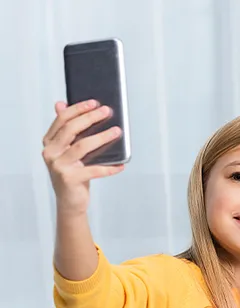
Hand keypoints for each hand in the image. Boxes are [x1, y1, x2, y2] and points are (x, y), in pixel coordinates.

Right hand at [42, 100, 124, 215]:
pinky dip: (109, 168)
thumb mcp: (68, 151)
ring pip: (83, 146)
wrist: (70, 202)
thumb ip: (66, 131)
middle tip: (107, 112)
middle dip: (91, 118)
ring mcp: (59, 166)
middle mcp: (50, 152)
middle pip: (71, 130)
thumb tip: (62, 103)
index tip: (94, 103)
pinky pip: (94, 170)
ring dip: (102, 138)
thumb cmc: (73, 174)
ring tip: (117, 132)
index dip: (78, 109)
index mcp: (49, 142)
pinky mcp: (70, 179)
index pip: (62, 120)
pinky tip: (121, 165)